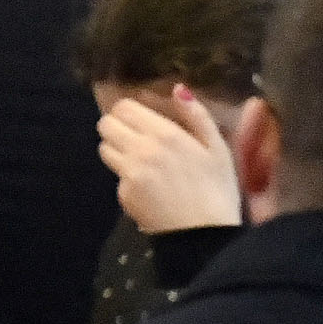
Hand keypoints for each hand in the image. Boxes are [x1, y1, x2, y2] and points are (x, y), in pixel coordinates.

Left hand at [99, 87, 244, 236]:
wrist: (206, 235)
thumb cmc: (217, 189)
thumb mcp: (218, 148)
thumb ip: (196, 116)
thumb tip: (178, 88)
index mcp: (166, 134)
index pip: (123, 107)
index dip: (129, 111)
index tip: (140, 119)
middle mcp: (141, 149)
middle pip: (106, 124)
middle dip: (117, 127)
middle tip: (135, 137)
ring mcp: (129, 172)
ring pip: (104, 147)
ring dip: (116, 149)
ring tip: (139, 159)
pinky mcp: (123, 193)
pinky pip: (115, 175)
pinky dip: (125, 176)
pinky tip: (146, 185)